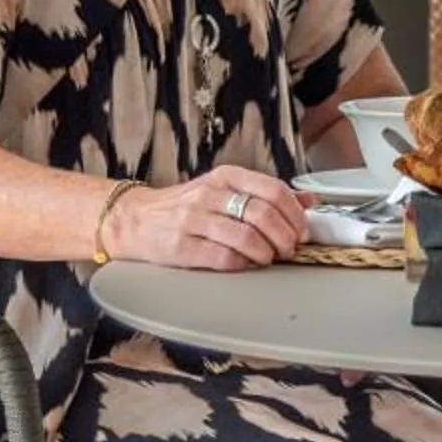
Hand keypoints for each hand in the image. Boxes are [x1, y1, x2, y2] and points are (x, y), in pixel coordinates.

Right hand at [103, 166, 308, 269]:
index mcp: (225, 177)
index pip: (272, 190)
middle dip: (285, 237)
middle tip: (289, 249)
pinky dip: (242, 264)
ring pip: (246, 237)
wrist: (133, 220)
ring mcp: (193, 220)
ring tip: (268, 258)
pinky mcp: (181, 247)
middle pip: (263, 214)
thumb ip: (264, 194)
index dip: (294, 214)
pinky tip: (245, 264)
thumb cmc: (183, 206)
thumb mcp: (223, 190)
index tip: (302, 230)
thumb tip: (308, 202)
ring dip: (266, 253)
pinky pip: (223, 258)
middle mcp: (209, 194)